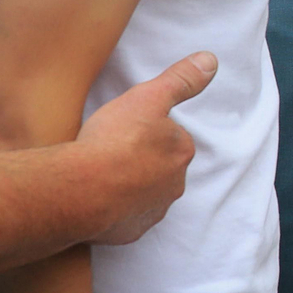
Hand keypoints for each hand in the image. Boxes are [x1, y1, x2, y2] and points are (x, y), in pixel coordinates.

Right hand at [76, 52, 216, 244]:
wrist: (80, 190)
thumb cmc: (114, 141)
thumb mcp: (148, 98)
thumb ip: (180, 80)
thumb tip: (211, 60)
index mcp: (181, 152)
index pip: (172, 137)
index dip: (148, 130)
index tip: (127, 130)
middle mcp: (174, 185)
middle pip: (160, 166)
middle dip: (141, 159)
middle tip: (110, 150)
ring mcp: (152, 212)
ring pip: (144, 193)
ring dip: (128, 185)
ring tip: (100, 174)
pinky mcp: (130, 233)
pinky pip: (126, 218)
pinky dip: (114, 209)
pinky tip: (95, 197)